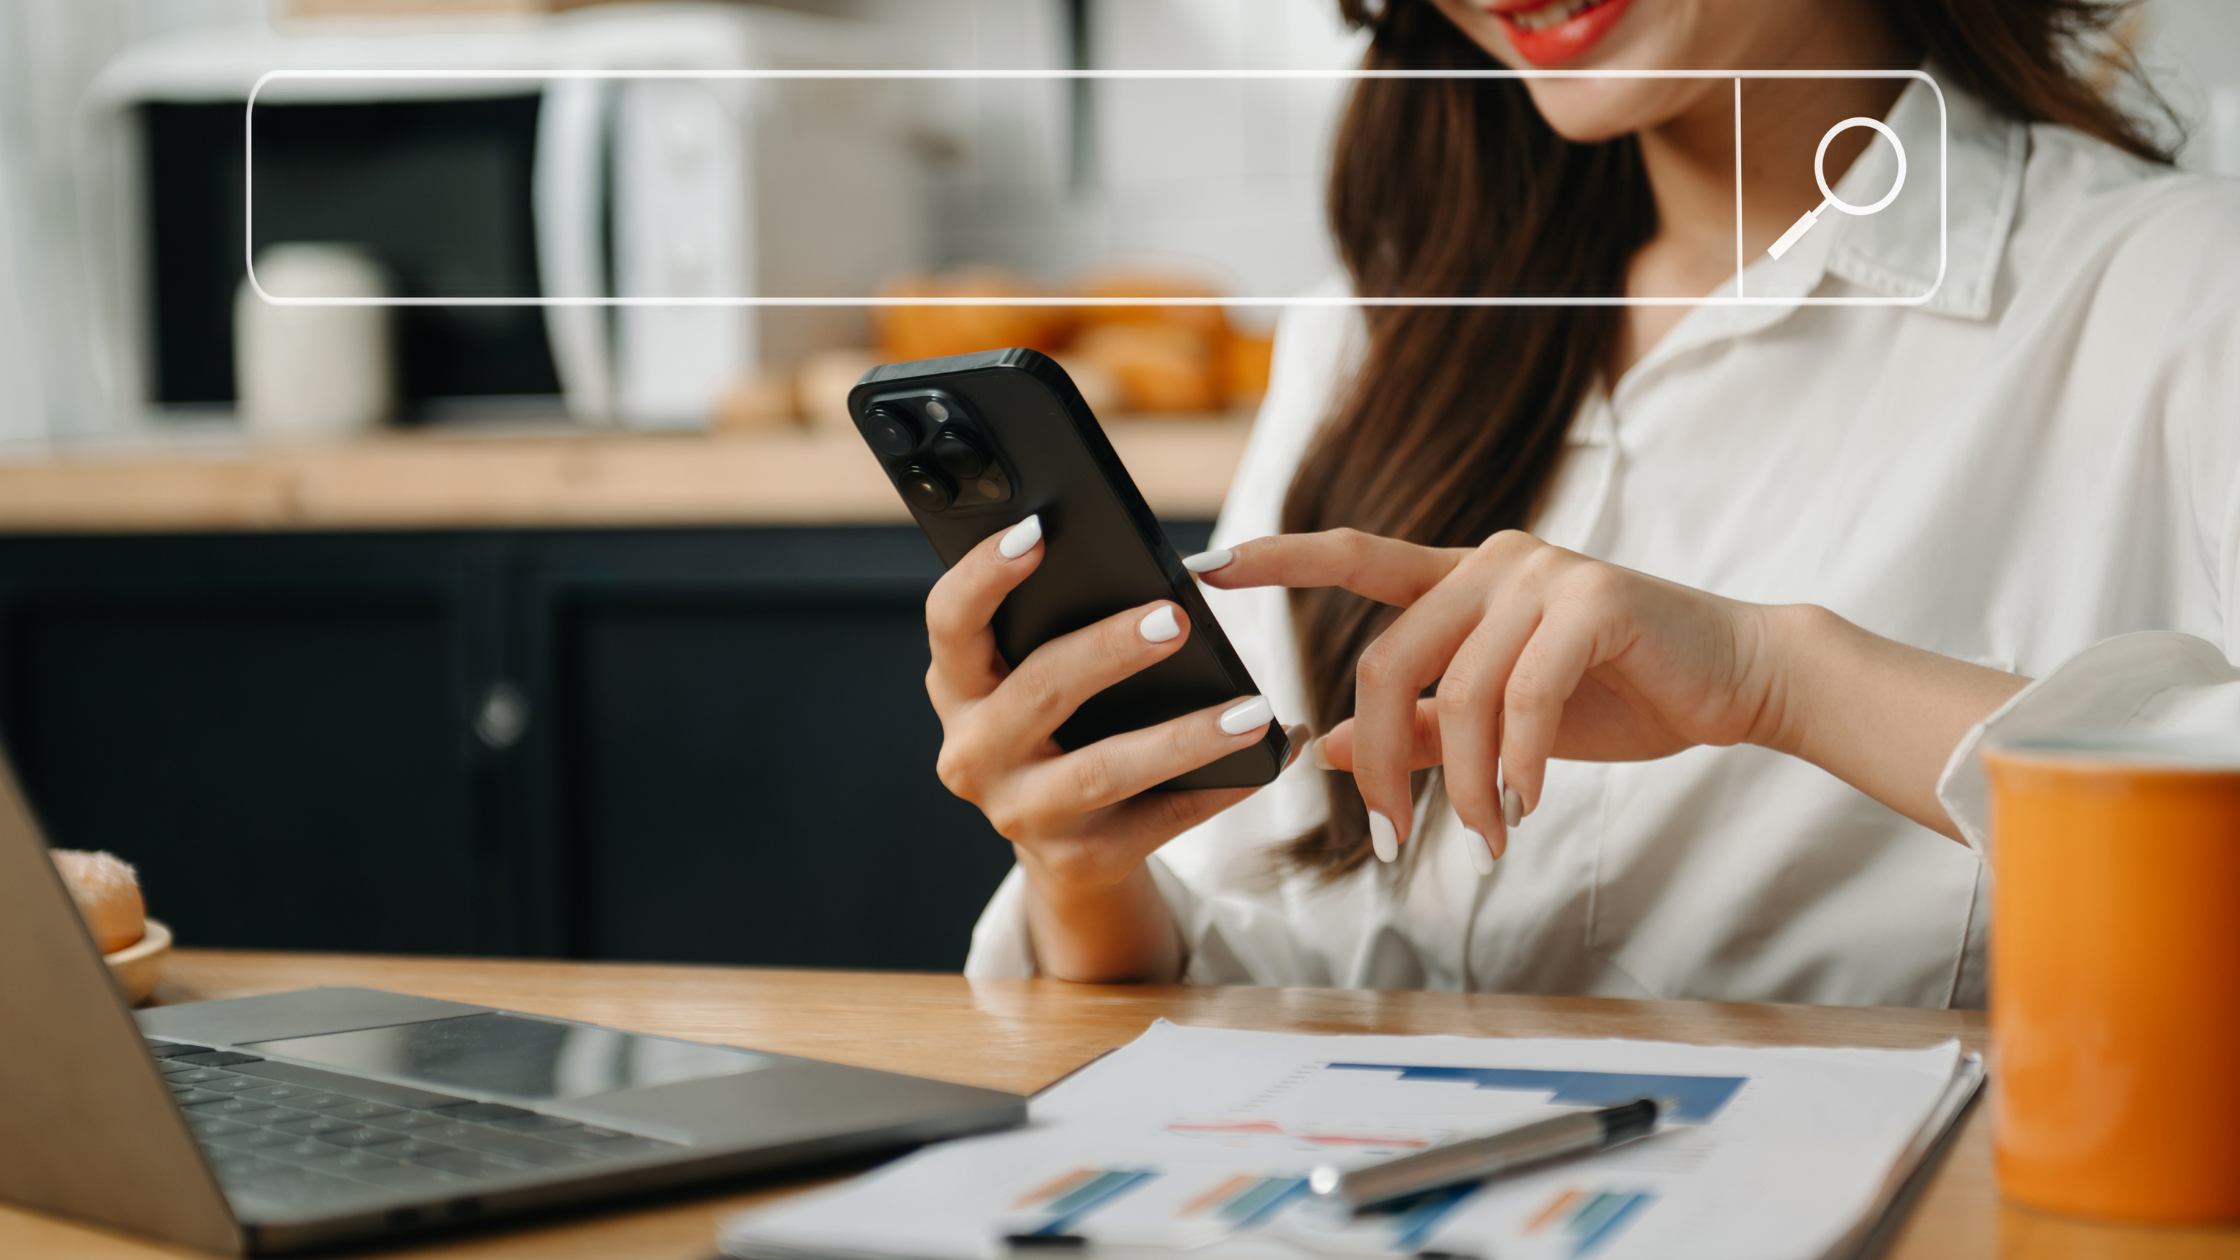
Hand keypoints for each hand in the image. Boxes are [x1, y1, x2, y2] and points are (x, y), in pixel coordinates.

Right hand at [925, 515, 1300, 980]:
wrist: (1066, 843)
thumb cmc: (1061, 726)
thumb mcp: (1033, 678)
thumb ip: (1057, 628)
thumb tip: (1156, 576)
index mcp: (957, 688)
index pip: (950, 621)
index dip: (984, 575)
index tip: (1037, 531)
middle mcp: (972, 754)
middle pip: (1037, 688)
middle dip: (1108, 649)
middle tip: (1175, 617)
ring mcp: (1022, 813)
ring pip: (1103, 770)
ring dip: (1183, 737)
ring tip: (1250, 709)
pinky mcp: (1078, 860)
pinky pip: (1159, 820)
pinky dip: (1218, 788)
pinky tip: (1265, 759)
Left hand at [1195, 529, 1790, 862]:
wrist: (1736, 682)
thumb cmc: (1619, 694)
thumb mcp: (1501, 721)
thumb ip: (1420, 724)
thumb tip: (1330, 747)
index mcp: (1462, 578)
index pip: (1356, 556)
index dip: (1280, 557)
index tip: (1208, 565)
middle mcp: (1492, 560)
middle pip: (1388, 659)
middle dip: (1386, 766)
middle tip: (1395, 840)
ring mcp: (1544, 572)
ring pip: (1459, 692)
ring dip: (1463, 786)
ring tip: (1490, 841)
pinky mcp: (1596, 598)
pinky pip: (1523, 696)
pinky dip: (1517, 763)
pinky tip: (1525, 805)